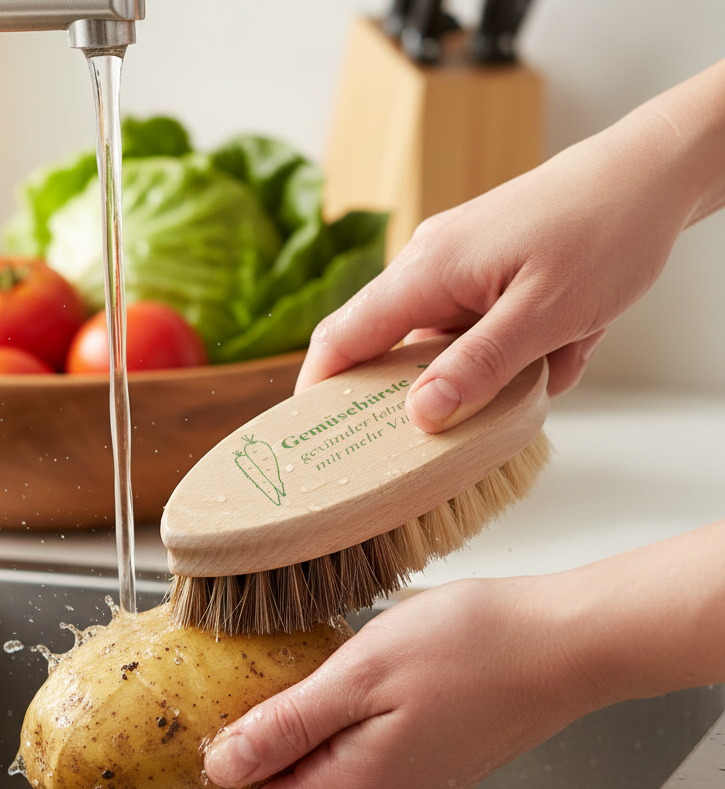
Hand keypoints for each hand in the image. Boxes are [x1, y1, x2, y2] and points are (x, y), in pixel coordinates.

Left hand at [130, 524, 724, 788]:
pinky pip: (343, 777)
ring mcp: (406, 785)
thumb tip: (222, 768)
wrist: (561, 647)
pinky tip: (291, 730)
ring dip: (259, 787)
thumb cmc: (473, 648)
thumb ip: (287, 725)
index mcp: (357, 786)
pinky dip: (301, 764)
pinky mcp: (422, 761)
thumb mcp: (360, 674)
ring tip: (218, 758)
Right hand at [297, 61, 724, 432]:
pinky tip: (565, 340)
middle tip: (481, 411)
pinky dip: (519, 347)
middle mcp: (428, 265)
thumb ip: (478, 367)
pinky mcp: (483, 271)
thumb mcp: (544, 314)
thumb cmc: (604, 229)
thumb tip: (419, 415)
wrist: (653, 172)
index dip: (320, 389)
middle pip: (395, 350)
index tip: (313, 436)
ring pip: (450, 346)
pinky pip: (482, 329)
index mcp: (426, 271)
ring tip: (556, 356)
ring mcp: (456, 267)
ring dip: (498, 368)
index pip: (343, 337)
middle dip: (442, 388)